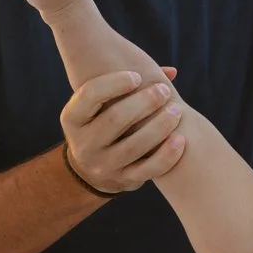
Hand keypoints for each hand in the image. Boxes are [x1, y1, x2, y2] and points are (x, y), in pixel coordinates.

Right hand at [60, 69, 183, 194]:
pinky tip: (180, 139)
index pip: (90, 95)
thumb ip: (127, 84)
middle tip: (163, 91)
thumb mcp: (99, 105)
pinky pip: (148, 170)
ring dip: (159, 126)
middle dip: (143, 102)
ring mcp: (102, 166)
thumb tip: (172, 71)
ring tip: (176, 111)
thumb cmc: (103, 122)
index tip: (137, 76)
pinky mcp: (123, 181)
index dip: (115, 83)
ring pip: (134, 146)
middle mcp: (83, 144)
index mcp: (72, 118)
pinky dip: (166, 155)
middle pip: (115, 119)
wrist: (93, 169)